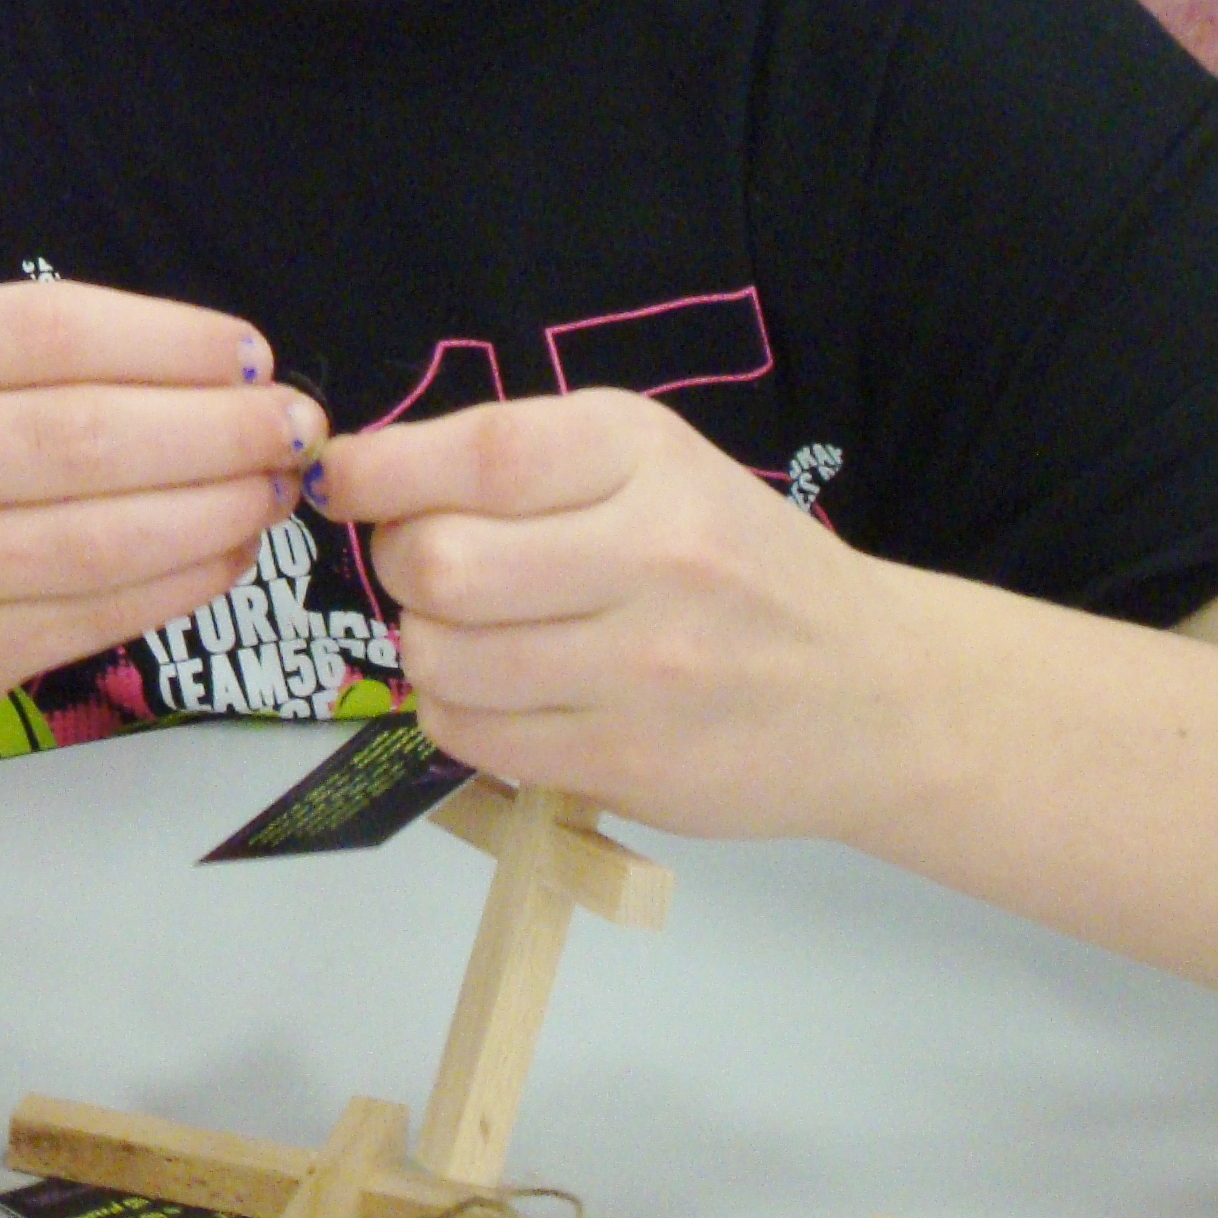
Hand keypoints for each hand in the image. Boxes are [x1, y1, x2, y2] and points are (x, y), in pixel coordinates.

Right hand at [0, 281, 323, 773]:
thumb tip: (227, 373)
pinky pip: (87, 616)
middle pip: (85, 434)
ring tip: (273, 495)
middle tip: (297, 430)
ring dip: (214, 513)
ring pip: (97, 538)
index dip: (172, 340)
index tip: (255, 355)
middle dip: (217, 430)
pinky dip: (175, 584)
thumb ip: (36, 370)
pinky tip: (224, 559)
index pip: (51, 330)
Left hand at [314, 388, 925, 838]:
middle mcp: (653, 556)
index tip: (342, 480)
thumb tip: (367, 477)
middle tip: (427, 565)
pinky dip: (454, 712)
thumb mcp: (654, 465)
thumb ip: (522, 459)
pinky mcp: (631, 762)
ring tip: (469, 632)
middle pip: (441, 564)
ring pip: (443, 658)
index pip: (483, 455)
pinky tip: (499, 691)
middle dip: (400, 563)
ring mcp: (646, 671)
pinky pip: (473, 737)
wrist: (874, 693)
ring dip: (424, 645)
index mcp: (646, 457)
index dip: (383, 469)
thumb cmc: (735, 562)